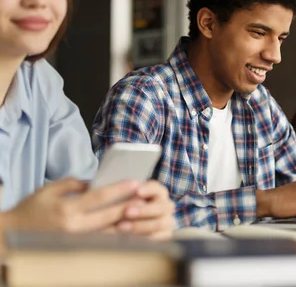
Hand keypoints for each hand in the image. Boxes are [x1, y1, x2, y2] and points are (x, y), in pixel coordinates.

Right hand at [3, 178, 138, 232]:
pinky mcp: (78, 248)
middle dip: (130, 206)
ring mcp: (77, 241)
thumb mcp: (49, 190)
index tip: (135, 182)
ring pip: (110, 232)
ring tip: (143, 212)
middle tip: (146, 197)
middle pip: (110, 216)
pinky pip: (103, 242)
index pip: (99, 197)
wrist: (13, 235)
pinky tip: (129, 228)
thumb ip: (74, 184)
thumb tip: (95, 182)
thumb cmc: (31, 210)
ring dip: (128, 222)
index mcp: (67, 209)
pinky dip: (117, 235)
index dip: (119, 189)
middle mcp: (74, 227)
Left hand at [114, 181, 174, 239]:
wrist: (126, 228)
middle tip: (126, 212)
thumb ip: (125, 197)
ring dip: (141, 225)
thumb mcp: (122, 201)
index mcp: (158, 192)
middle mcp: (166, 206)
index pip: (156, 188)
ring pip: (160, 224)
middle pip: (160, 207)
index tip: (137, 191)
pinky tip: (129, 238)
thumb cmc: (122, 208)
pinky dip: (144, 238)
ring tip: (121, 227)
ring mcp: (167, 221)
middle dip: (144, 210)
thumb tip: (127, 191)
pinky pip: (158, 238)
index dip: (148, 190)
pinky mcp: (165, 235)